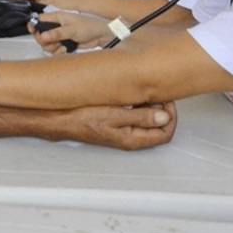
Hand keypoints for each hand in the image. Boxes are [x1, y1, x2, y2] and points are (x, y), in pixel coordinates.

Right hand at [29, 11, 112, 52]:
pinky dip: (58, 52)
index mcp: (56, 17)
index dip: (34, 26)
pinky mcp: (63, 43)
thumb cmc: (89, 27)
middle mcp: (56, 26)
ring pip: (46, 44)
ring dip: (52, 48)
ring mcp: (59, 35)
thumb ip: (56, 33)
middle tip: (53, 42)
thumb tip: (43, 36)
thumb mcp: (71, 29)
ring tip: (62, 46)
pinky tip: (66, 49)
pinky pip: (54, 50)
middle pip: (40, 35)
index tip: (33, 31)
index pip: (39, 20)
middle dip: (45, 41)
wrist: (100, 36)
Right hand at [58, 102, 176, 149]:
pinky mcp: (116, 124)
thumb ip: (141, 117)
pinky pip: (135, 116)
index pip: (165, 133)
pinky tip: (131, 95)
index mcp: (133, 139)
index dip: (170, 116)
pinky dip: (139, 105)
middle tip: (156, 94)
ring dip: (150, 106)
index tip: (165, 100)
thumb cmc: (83, 119)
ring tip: (144, 92)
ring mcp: (123, 132)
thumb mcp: (115, 115)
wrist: (61, 119)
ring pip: (148, 120)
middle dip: (162, 109)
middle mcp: (130, 138)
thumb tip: (165, 117)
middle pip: (159, 127)